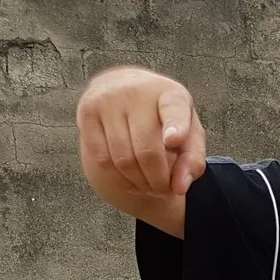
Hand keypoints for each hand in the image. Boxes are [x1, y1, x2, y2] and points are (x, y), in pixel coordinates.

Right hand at [77, 66, 206, 202]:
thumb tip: (179, 188)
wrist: (125, 88)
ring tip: (149, 185)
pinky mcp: (87, 111)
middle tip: (163, 190)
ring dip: (138, 183)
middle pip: (147, 152)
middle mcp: (136, 92)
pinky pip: (102, 158)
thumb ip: (192, 161)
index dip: (175, 127)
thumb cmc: (165, 120)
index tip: (173, 140)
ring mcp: (108, 99)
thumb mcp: (189, 135)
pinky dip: (118, 177)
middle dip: (158, 181)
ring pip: (122, 160)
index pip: (174, 111)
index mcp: (170, 94)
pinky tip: (129, 177)